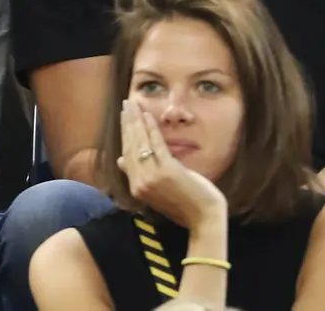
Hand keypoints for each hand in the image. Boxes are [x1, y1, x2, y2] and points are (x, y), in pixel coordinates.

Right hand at [117, 100, 226, 228]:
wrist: (204, 220)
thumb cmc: (185, 206)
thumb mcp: (156, 192)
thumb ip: (139, 176)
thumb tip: (120, 160)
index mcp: (135, 187)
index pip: (126, 154)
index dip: (125, 133)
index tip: (124, 117)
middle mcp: (139, 182)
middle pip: (130, 146)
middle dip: (128, 122)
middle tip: (126, 105)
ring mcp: (152, 177)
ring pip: (140, 143)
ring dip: (136, 121)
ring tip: (134, 105)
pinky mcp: (167, 171)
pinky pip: (156, 145)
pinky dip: (151, 129)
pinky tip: (148, 116)